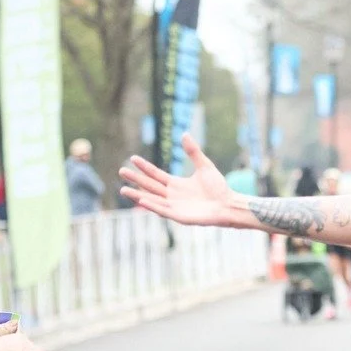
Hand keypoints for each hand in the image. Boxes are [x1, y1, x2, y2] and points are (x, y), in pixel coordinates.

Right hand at [119, 134, 235, 226]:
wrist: (228, 204)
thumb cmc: (219, 187)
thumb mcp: (204, 166)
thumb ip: (193, 152)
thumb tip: (184, 134)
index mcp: (176, 184)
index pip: (156, 174)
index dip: (145, 167)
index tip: (133, 158)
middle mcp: (172, 196)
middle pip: (150, 186)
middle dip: (136, 179)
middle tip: (121, 171)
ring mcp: (175, 207)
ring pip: (152, 200)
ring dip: (138, 195)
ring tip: (123, 188)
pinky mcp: (179, 217)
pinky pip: (163, 211)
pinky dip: (152, 206)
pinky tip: (142, 199)